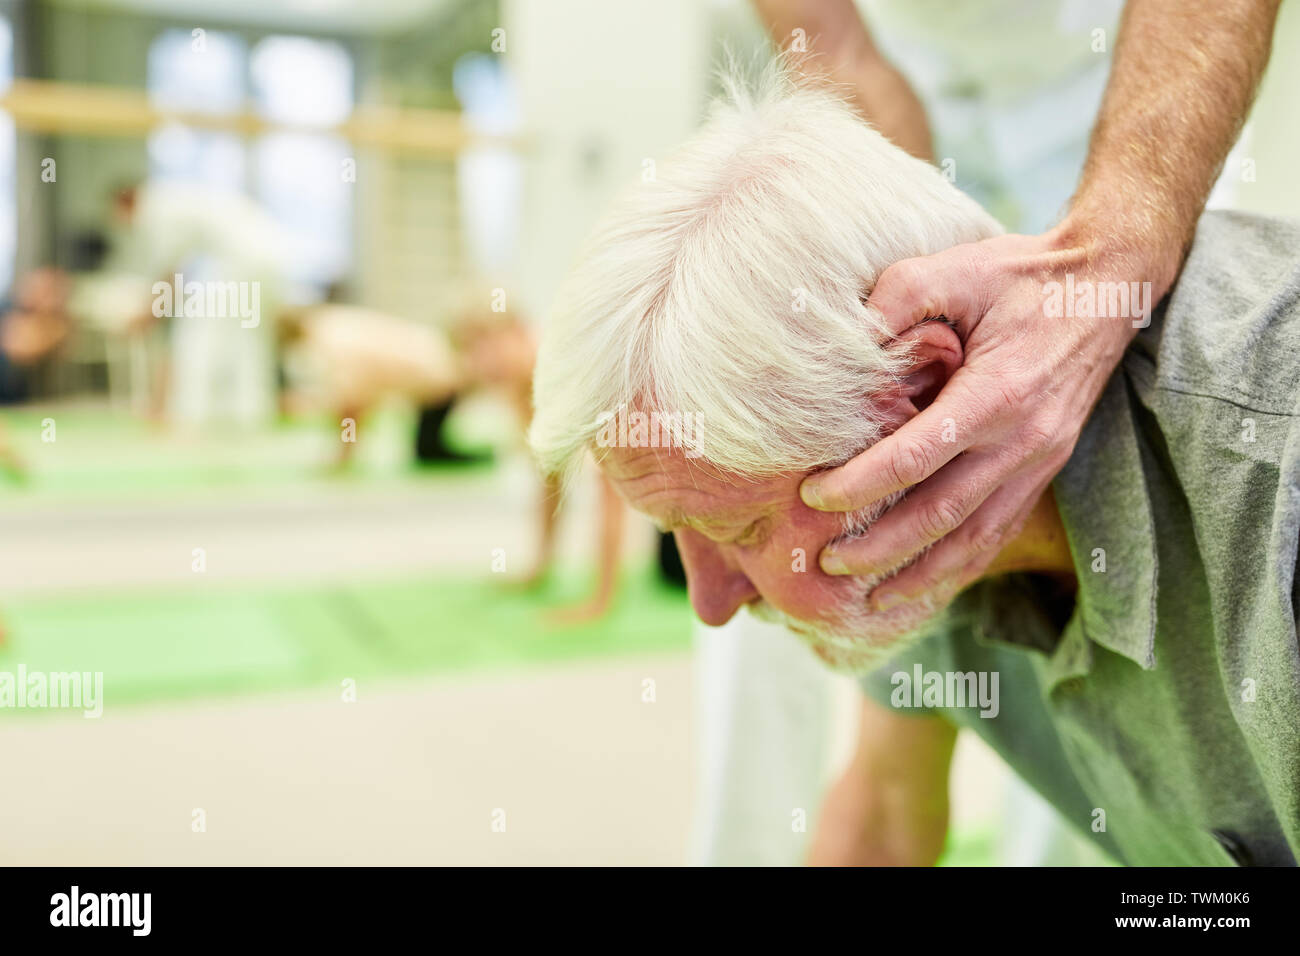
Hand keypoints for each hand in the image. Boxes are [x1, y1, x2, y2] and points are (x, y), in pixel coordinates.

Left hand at [800, 226, 1161, 607]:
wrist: (1107, 284)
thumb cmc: (1019, 274)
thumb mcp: (953, 269)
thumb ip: (895, 302)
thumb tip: (843, 352)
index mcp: (997, 392)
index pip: (916, 456)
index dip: (861, 483)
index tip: (812, 496)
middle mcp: (1024, 439)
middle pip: (941, 513)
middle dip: (880, 546)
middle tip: (826, 563)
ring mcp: (1040, 461)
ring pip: (974, 537)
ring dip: (920, 573)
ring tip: (869, 595)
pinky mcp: (1045, 470)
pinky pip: (999, 531)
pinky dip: (960, 565)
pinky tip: (924, 583)